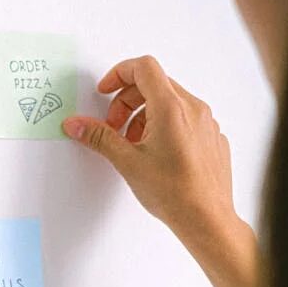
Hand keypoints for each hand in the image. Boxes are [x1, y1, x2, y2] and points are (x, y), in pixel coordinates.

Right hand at [63, 55, 259, 286]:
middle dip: (127, 100)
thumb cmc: (174, 192)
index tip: (105, 92)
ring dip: (144, 114)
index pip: (144, 67)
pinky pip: (185, 118)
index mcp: (171, 108)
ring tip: (132, 143)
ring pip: (170, 102)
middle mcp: (193, 109)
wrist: (207, 218)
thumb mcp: (127, 162)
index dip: (119, 74)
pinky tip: (154, 153)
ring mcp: (206, 122)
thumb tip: (76, 124)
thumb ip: (99, 137)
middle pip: (154, 84)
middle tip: (113, 125)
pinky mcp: (211, 137)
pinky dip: (163, 126)